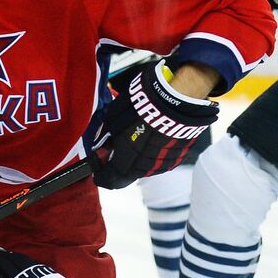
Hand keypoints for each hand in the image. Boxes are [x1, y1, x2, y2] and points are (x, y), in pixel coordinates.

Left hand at [92, 60, 217, 188]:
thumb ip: (106, 138)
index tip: (97, 166)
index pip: (110, 180)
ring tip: (137, 134)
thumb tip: (103, 145)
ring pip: (145, 166)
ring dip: (138, 156)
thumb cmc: (140, 107)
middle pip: (128, 174)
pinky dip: (154, 150)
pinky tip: (153, 133)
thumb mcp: (112, 120)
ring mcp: (165, 163)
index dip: (101, 174)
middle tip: (115, 145)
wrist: (174, 98)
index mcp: (127, 164)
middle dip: (120, 163)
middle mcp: (146, 169)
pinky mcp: (179, 155)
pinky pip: (161, 158)